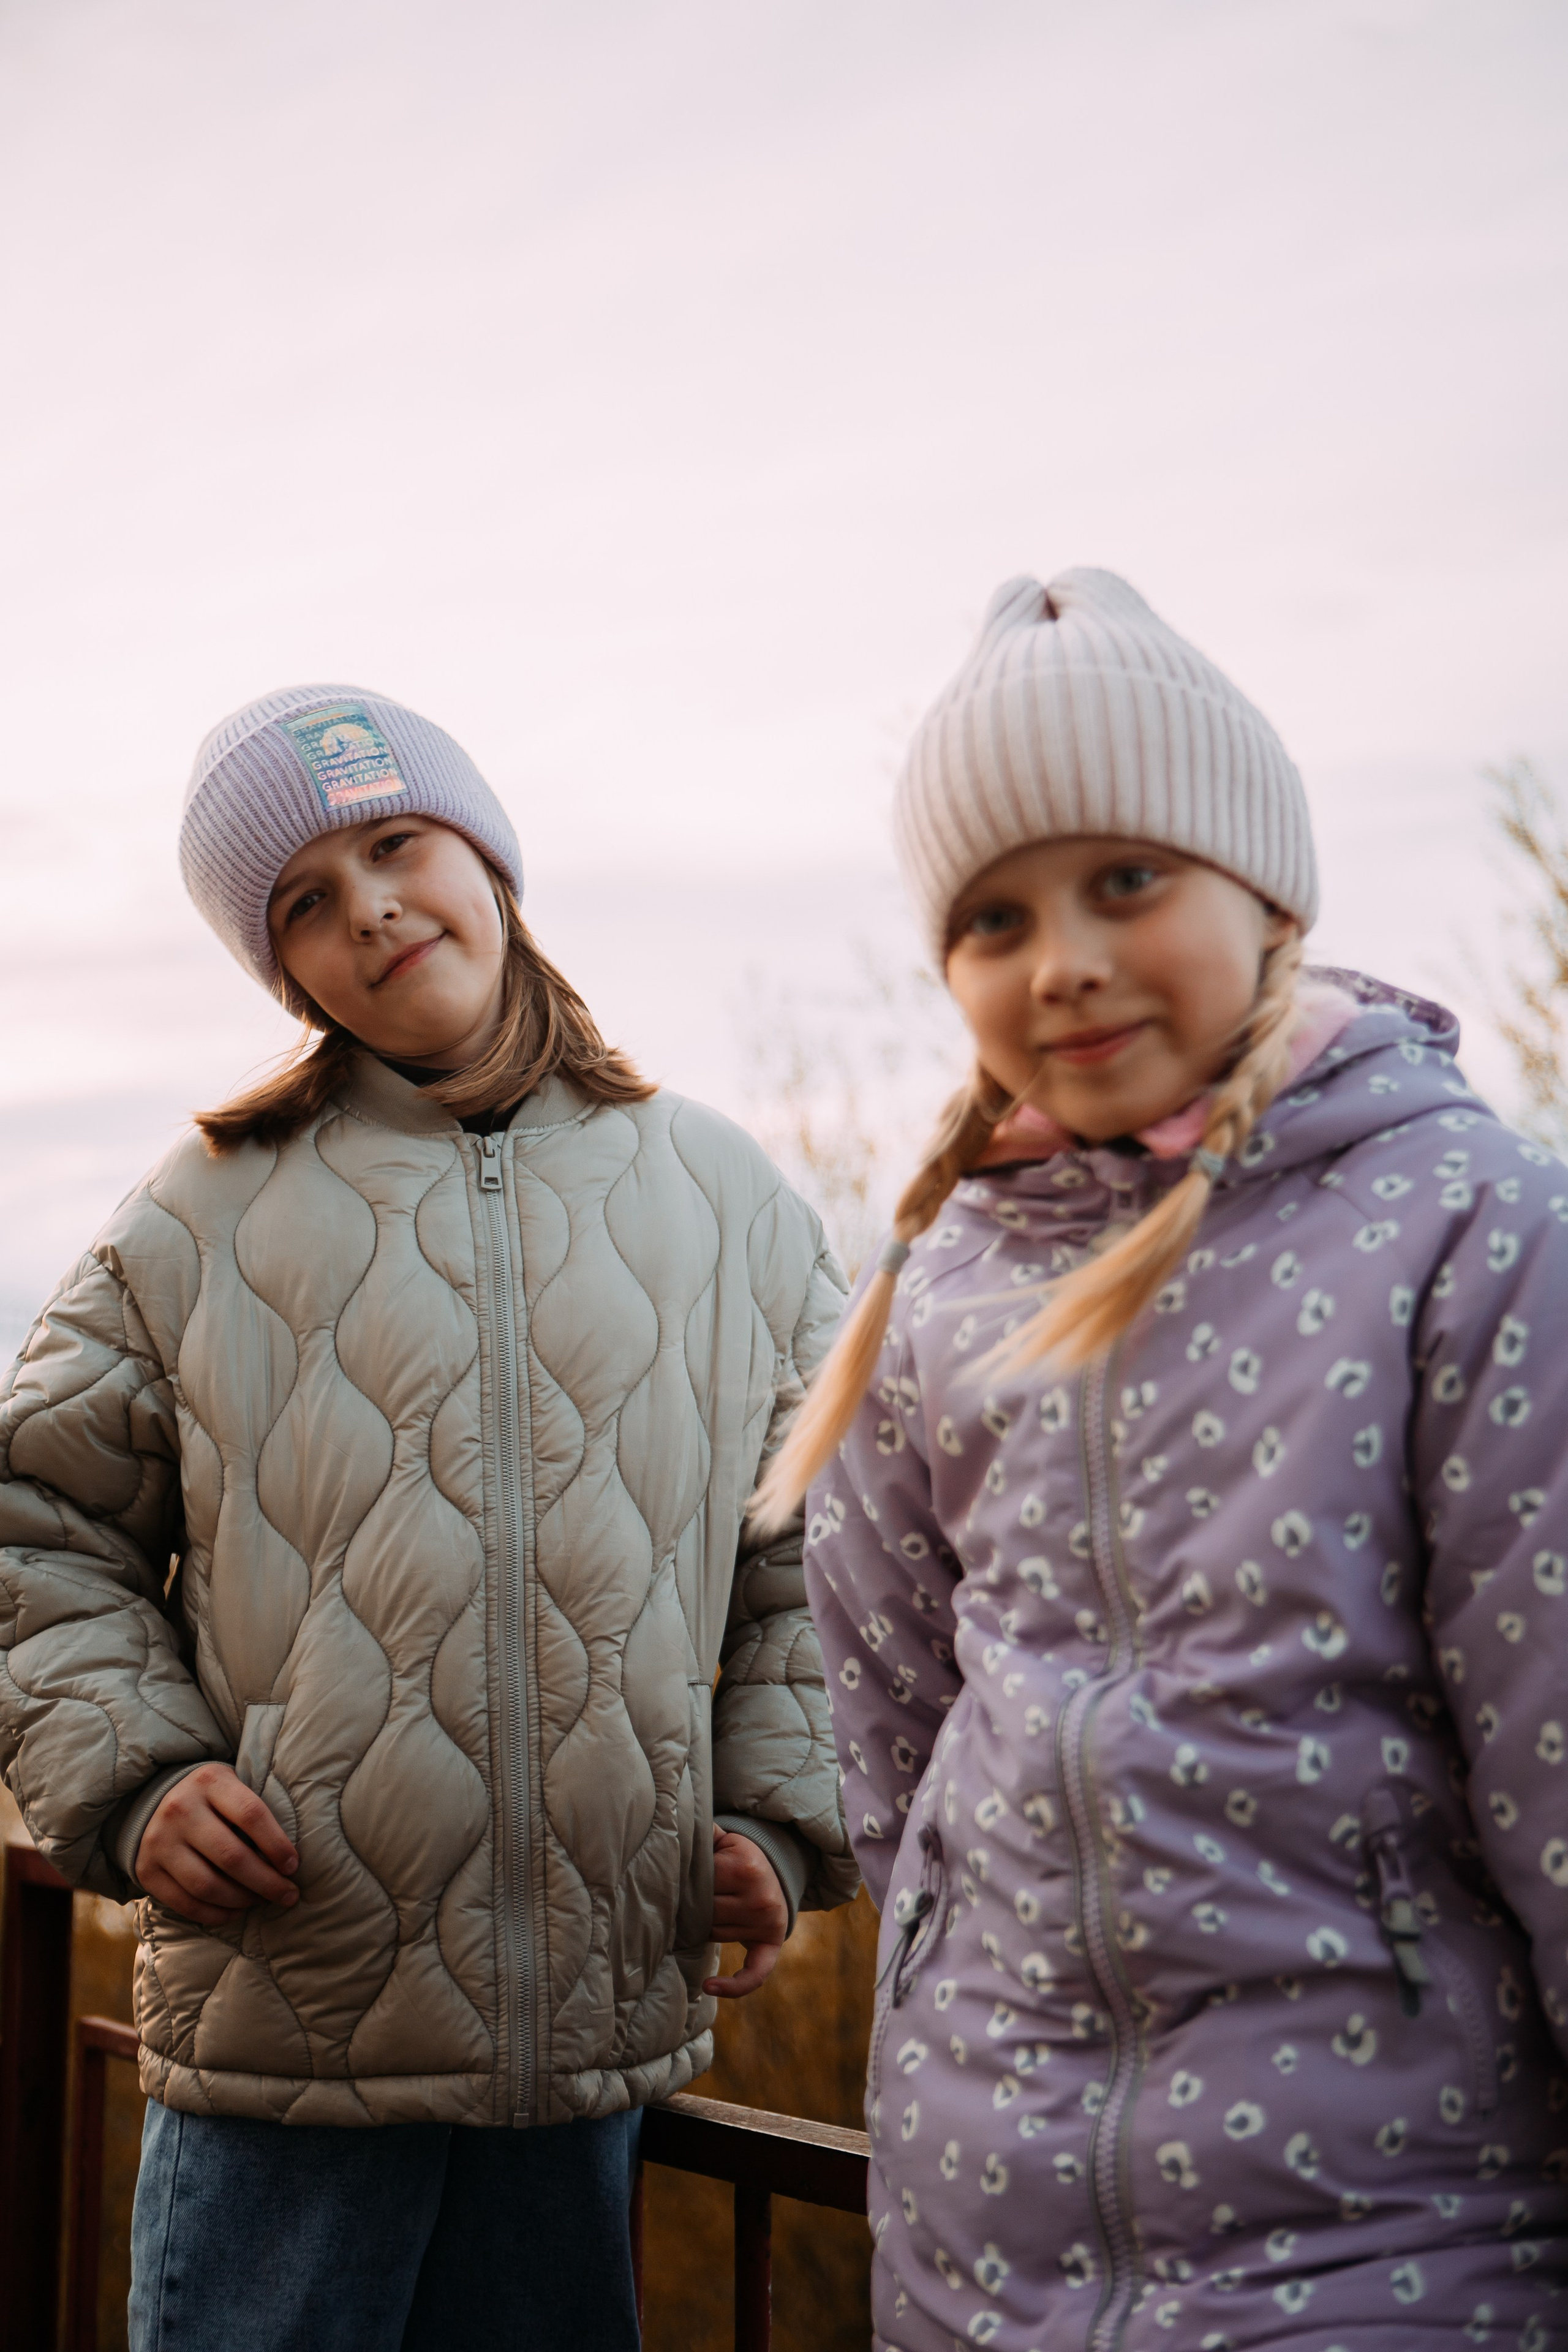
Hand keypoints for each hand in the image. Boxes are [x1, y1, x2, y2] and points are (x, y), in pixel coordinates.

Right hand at [136, 1762, 299, 1926]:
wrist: (152, 1800)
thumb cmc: (210, 1797)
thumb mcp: (231, 1785)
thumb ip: (255, 1811)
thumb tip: (289, 1859)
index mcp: (209, 1782)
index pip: (251, 1814)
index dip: (277, 1844)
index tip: (293, 1866)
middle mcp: (180, 1809)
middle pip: (232, 1856)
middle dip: (267, 1882)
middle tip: (288, 1895)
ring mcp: (159, 1841)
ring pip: (207, 1885)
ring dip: (242, 1900)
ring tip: (261, 1901)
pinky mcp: (146, 1870)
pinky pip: (185, 1903)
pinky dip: (214, 1914)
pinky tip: (235, 1912)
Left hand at [703, 1827, 787, 1999]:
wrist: (778, 1876)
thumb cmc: (741, 1859)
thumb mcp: (727, 1840)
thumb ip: (704, 1834)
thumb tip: (677, 1823)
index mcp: (746, 1867)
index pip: (700, 1883)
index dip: (689, 1882)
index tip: (686, 1878)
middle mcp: (759, 1896)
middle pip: (705, 1911)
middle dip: (695, 1906)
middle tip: (692, 1898)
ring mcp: (767, 1923)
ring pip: (715, 1934)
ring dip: (704, 1927)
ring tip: (701, 1915)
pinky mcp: (771, 1945)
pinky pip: (754, 1973)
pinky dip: (734, 1985)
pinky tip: (709, 1987)